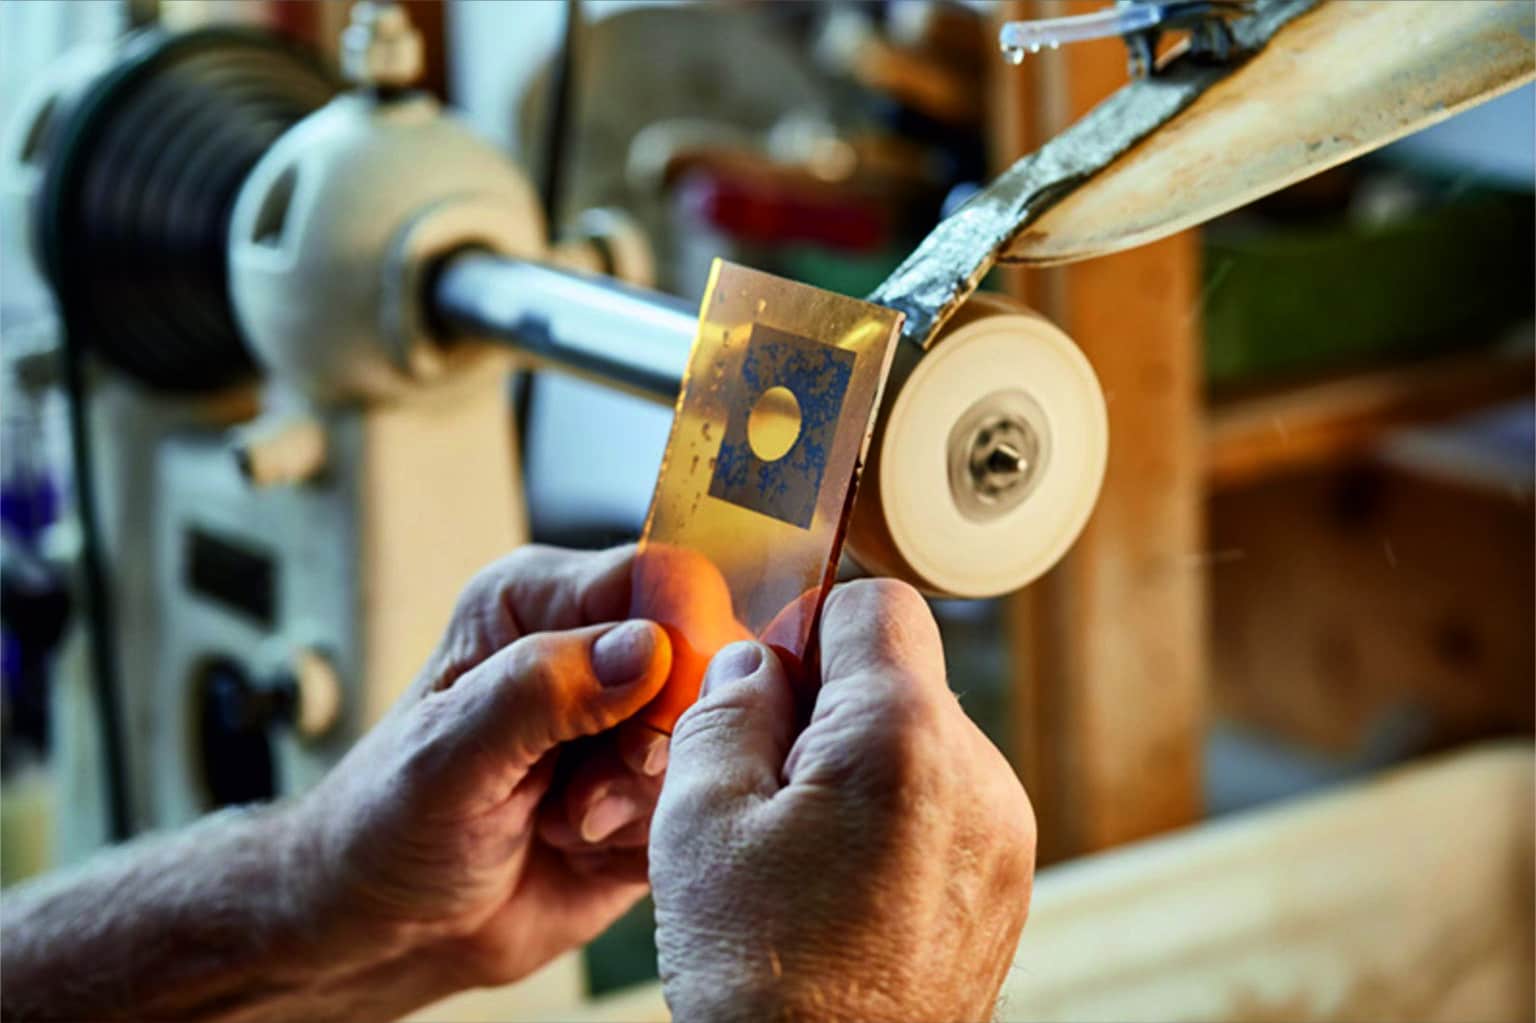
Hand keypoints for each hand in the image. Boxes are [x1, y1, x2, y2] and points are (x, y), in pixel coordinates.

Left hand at [289, 545, 675, 994]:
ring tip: (565, 826)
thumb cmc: (388, 824)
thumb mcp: (447, 756)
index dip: (682, 638)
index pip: (661, 578)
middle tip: (584, 798)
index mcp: (541, 600)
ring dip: (639, 799)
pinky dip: (646, 837)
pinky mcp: (654, 787)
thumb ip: (539, 692)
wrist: (391, 929)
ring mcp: (632, 719)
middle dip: (655, 741)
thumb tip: (649, 647)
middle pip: (705, 660)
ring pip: (710, 737)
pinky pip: (701, 800)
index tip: (652, 720)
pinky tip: (581, 848)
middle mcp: (596, 648)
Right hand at [650, 579, 1035, 1021]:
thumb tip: (757, 662)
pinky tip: (839, 884)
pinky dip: (890, 819)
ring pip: (917, 742)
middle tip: (764, 787)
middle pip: (899, 676)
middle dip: (825, 707)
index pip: (877, 603)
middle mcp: (978, 776)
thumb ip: (728, 707)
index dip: (809, 628)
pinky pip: (943, 805)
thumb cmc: (764, 982)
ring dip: (856, 766)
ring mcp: (1003, 835)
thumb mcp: (700, 819)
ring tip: (799, 851)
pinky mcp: (1004, 883)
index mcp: (903, 739)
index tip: (769, 686)